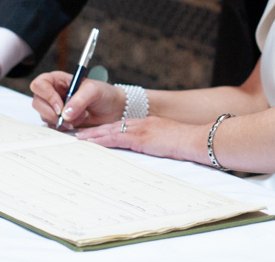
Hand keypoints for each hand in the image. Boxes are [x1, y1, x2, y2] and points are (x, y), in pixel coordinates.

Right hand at [30, 72, 124, 129]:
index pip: (40, 84)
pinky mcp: (59, 120)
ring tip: (79, 117)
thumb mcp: (94, 91)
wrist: (113, 109)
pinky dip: (63, 127)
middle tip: (67, 117)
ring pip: (43, 116)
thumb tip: (65, 113)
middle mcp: (53, 93)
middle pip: (37, 102)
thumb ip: (80, 99)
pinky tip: (76, 123)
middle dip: (51, 112)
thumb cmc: (104, 94)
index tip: (61, 106)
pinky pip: (52, 126)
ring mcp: (55, 108)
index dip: (47, 96)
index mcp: (58, 80)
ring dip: (60, 120)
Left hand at [76, 116, 205, 163]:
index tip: (94, 132)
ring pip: (110, 130)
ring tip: (79, 138)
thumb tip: (150, 151)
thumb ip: (157, 143)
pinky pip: (116, 138)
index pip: (122, 125)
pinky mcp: (140, 137)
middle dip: (95, 130)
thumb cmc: (187, 143)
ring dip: (93, 135)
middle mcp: (141, 123)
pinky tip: (92, 143)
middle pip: (112, 125)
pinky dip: (102, 140)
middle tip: (78, 133)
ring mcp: (140, 129)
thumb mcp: (168, 141)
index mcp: (148, 124)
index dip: (107, 129)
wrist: (195, 140)